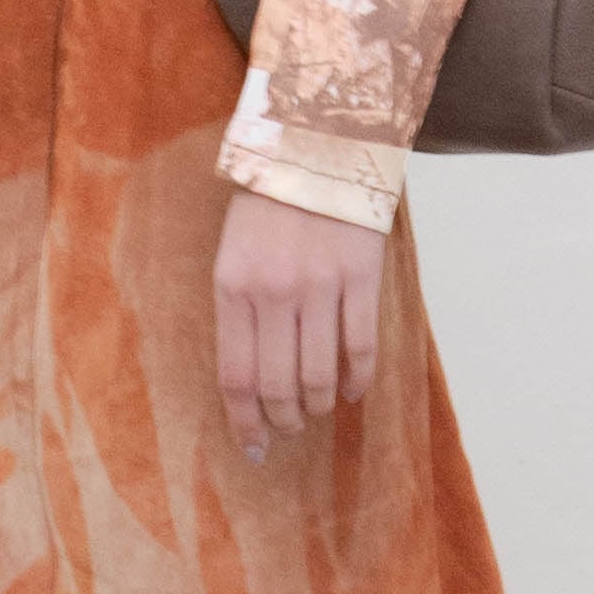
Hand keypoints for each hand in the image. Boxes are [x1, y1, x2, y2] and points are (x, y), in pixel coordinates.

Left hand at [213, 185, 382, 456]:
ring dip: (316, 405)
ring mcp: (319, 285)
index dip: (245, 421)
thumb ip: (238, 308)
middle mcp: (273, 292)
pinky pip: (360, 346)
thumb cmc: (269, 203)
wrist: (317, 146)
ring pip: (318, 374)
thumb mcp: (233, 251)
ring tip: (316, 411)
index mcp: (232, 286)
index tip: (254, 447)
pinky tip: (351, 391)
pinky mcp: (361, 277)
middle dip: (282, 421)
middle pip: (277, 384)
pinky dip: (356, 380)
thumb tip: (249, 375)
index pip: (235, 376)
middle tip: (288, 432)